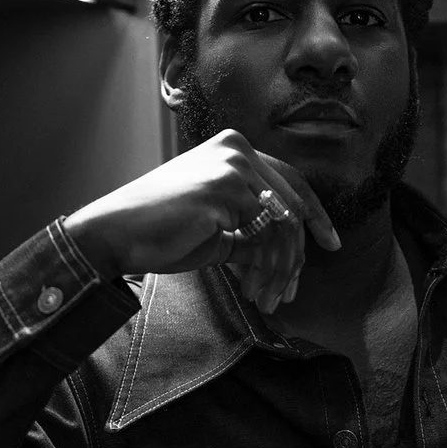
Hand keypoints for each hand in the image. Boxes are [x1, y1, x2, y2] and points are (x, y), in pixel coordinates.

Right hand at [60, 129, 340, 314]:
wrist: (116, 234)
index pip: (291, 181)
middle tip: (293, 292)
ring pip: (283, 224)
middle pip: (293, 204)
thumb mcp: (218, 229)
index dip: (315, 215)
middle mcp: (237, 149)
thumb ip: (253, 230)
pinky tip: (250, 291)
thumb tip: (289, 252)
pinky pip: (265, 236)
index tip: (330, 244)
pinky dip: (264, 270)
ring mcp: (232, 166)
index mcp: (234, 148)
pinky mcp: (225, 189)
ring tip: (266, 299)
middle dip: (297, 255)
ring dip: (279, 270)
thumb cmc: (159, 232)